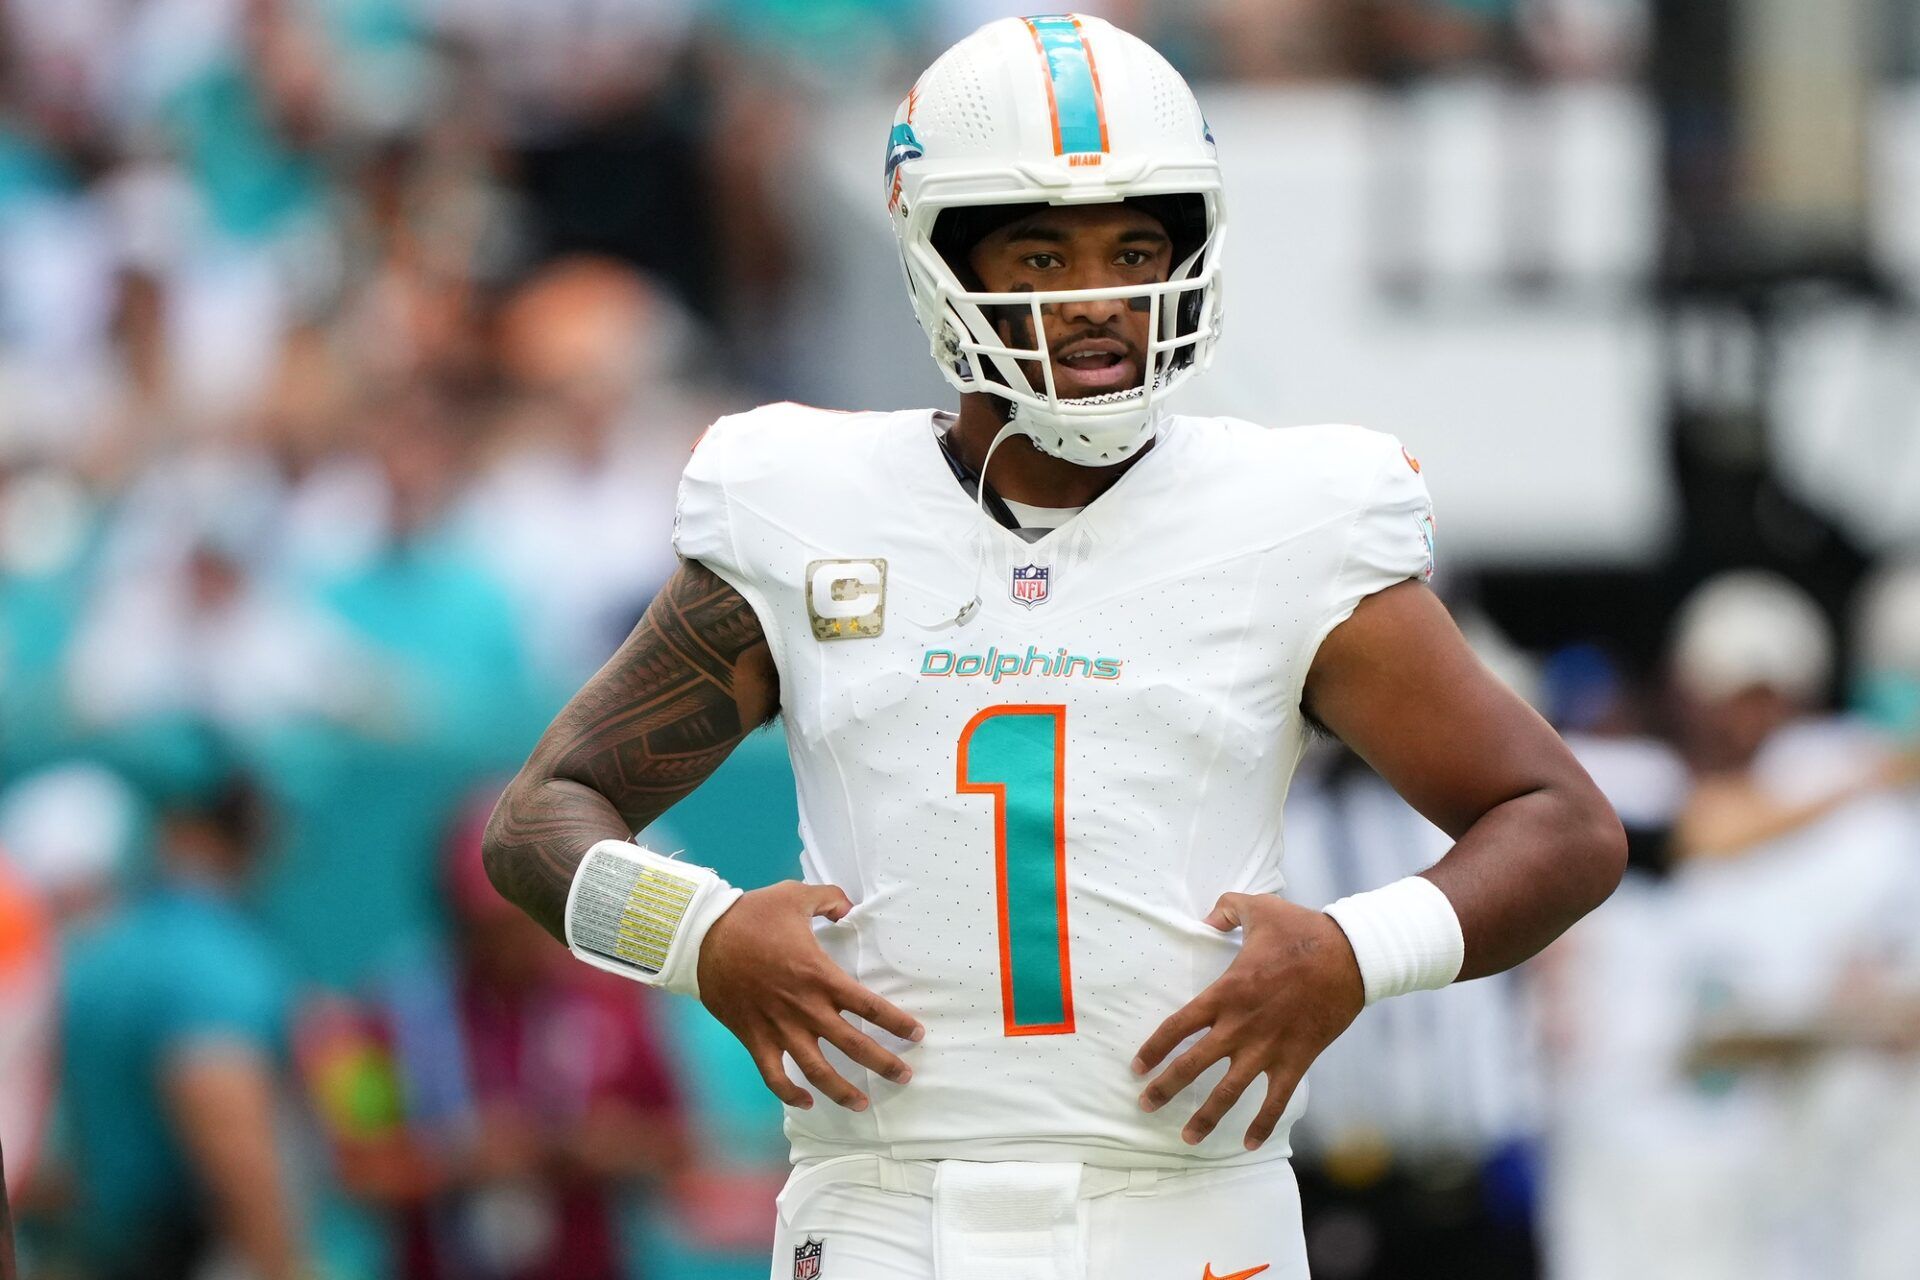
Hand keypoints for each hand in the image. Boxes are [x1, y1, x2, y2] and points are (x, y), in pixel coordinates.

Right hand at [697, 881, 923, 1111]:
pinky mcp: (754, 1039)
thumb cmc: (752, 916)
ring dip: (842, 1091)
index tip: (916, 1034)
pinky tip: (807, 1102)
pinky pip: (774, 1076)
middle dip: (884, 1064)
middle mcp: (805, 1008)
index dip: (897, 1023)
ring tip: (862, 1105)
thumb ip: (830, 899)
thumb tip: (848, 907)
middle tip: (905, 1076)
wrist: (702, 938)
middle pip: (853, 1045)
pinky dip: (790, 1094)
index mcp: (820, 976)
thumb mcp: (796, 895)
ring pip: (817, 1070)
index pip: (870, 1006)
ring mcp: (779, 1028)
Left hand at [1132, 894, 1364, 1149]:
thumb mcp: (1258, 908)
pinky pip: (1276, 1100)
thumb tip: (1206, 919)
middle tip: (1144, 1105)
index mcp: (1226, 993)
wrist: (1351, 955)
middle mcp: (1240, 1026)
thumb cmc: (1302, 931)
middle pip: (1193, 1065)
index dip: (1154, 1049)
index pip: (1178, 1027)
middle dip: (1165, 1088)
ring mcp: (1268, 1047)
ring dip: (1206, 1117)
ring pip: (1229, 1092)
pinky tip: (1248, 1144)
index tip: (1136, 1067)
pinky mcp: (1296, 1060)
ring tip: (1187, 1138)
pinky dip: (1262, 1124)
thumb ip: (1225, 910)